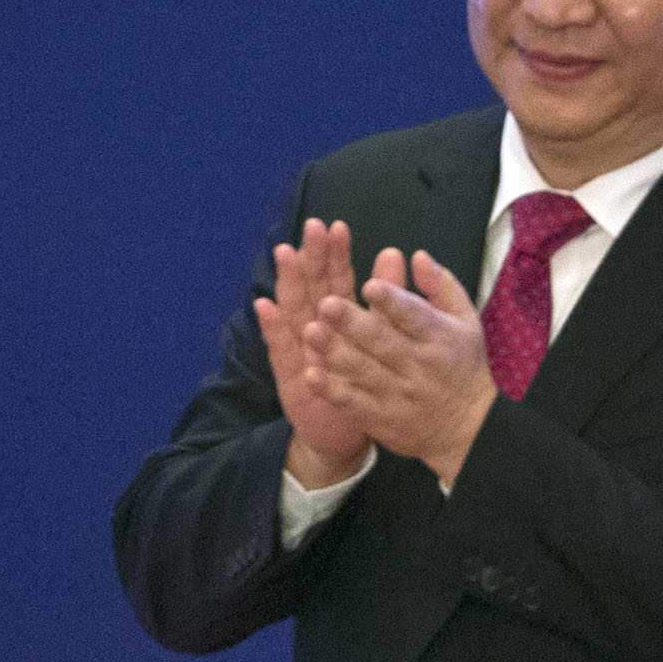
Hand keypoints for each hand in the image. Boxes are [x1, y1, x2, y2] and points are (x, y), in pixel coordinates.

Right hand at [253, 218, 371, 487]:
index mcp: (337, 321)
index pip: (335, 280)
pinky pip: (280, 350)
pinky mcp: (290, 375)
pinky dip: (272, 328)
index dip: (335, 254)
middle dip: (311, 257)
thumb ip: (388, 298)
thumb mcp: (381, 339)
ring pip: (294, 311)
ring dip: (287, 282)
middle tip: (312, 227)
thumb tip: (396, 253)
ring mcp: (299, 351)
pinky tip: (265, 306)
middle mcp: (314, 330)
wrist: (341, 435)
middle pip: (312, 287)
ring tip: (286, 254)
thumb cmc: (362, 384)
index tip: (336, 226)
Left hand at [305, 250, 496, 487]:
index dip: (393, 302)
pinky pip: (354, 403)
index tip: (369, 286)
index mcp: (439, 337)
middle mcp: (418, 365)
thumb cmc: (462, 362)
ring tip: (310, 332)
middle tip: (325, 303)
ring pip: (363, 371)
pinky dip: (332, 390)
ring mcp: (398, 394)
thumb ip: (440, 285)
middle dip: (353, 323)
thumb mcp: (465, 319)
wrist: (468, 426)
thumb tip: (418, 255)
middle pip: (382, 342)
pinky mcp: (381, 417)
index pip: (415, 316)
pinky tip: (311, 374)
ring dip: (335, 352)